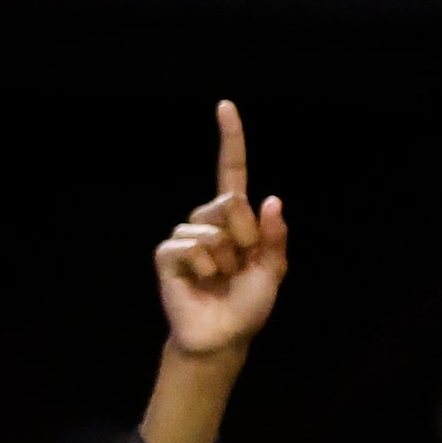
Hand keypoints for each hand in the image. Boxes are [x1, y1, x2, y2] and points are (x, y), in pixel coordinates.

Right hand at [155, 101, 289, 361]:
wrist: (225, 336)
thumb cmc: (248, 303)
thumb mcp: (273, 270)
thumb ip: (274, 237)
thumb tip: (272, 200)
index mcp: (236, 221)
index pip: (231, 172)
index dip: (230, 140)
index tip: (226, 106)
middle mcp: (207, 221)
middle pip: (231, 202)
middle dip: (247, 237)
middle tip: (241, 265)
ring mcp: (185, 236)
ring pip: (213, 229)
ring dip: (227, 260)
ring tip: (221, 279)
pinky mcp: (167, 255)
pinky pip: (191, 246)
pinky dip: (205, 267)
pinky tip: (202, 282)